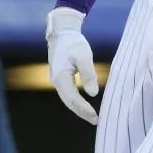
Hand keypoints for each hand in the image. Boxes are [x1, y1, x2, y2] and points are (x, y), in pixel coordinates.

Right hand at [46, 7, 99, 124]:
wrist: (62, 32)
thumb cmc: (73, 42)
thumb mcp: (83, 55)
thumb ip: (88, 74)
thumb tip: (93, 93)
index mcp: (60, 77)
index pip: (73, 98)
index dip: (84, 109)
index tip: (95, 116)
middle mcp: (56, 81)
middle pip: (69, 103)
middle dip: (82, 113)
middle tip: (96, 121)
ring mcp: (57, 80)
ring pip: (68, 100)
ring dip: (79, 109)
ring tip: (92, 116)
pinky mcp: (60, 78)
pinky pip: (68, 94)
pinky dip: (76, 102)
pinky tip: (85, 105)